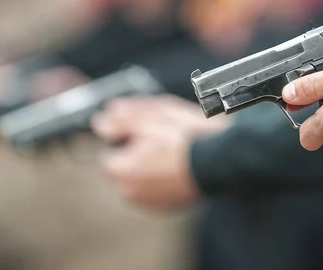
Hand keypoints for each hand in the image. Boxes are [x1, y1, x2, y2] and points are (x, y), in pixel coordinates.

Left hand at [91, 96, 231, 209]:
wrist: (221, 158)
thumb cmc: (184, 136)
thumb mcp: (149, 117)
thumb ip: (120, 121)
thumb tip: (100, 123)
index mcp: (120, 171)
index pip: (109, 154)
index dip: (126, 139)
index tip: (144, 132)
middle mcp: (130, 193)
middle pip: (124, 168)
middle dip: (136, 154)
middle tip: (160, 138)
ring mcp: (151, 203)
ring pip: (142, 179)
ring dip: (151, 166)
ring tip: (173, 150)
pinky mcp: (170, 206)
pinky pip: (158, 188)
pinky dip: (165, 177)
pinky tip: (180, 163)